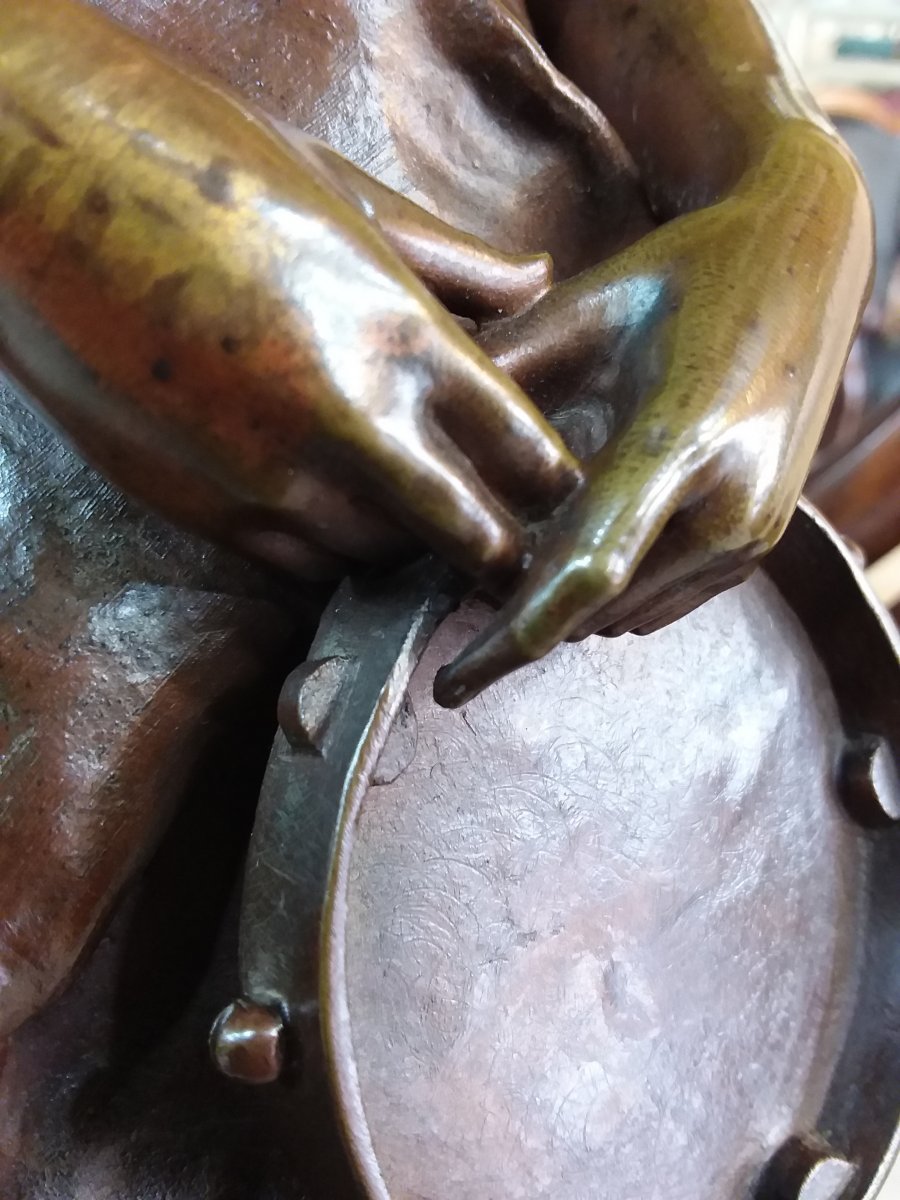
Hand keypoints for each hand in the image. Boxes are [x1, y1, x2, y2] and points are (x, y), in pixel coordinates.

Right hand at [0, 0, 578, 583]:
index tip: (561, 495)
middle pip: (466, 535)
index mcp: (397, 334)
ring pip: (379, 561)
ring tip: (416, 525)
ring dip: (407, 552)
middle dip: (497, 550)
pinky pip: (298, 565)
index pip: (521, 450)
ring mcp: (268, 477)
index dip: (552, 484)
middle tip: (512, 551)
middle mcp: (346, 422)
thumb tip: (538, 280)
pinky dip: (330, 554)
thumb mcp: (344, 190)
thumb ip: (451, 261)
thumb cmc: (197, 159)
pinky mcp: (200, 508)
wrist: (35, 179)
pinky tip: (334, 516)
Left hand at [435, 126, 871, 704]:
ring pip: (626, 618)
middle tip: (458, 591)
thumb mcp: (581, 309)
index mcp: (686, 439)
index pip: (586, 572)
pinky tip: (572, 550)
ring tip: (512, 561)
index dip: (511, 638)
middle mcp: (732, 505)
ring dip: (565, 608)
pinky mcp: (760, 544)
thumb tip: (412, 439)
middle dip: (522, 619)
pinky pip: (662, 603)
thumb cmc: (682, 275)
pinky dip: (608, 594)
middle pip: (598, 611)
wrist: (803, 260)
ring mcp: (755, 532)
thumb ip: (500, 379)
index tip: (449, 685)